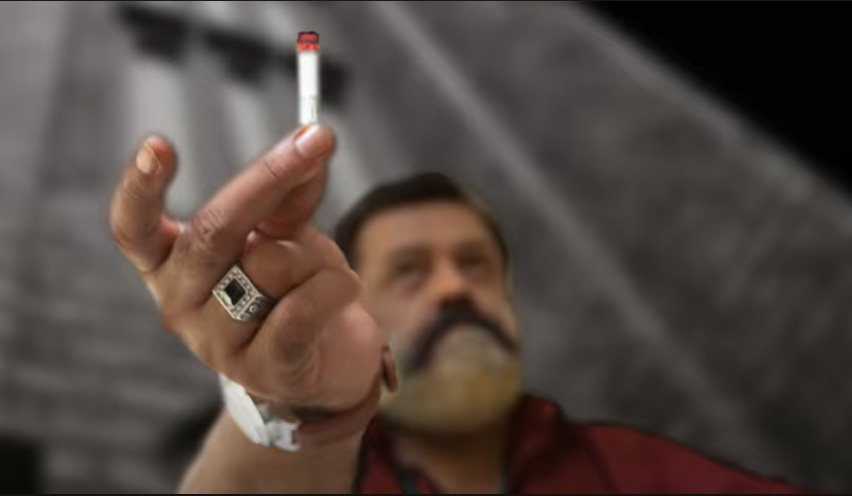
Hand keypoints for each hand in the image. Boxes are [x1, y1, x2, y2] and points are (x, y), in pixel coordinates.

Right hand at [109, 125, 385, 414]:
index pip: (133, 228)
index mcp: (171, 264)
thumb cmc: (297, 289)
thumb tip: (308, 140)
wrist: (330, 363)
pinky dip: (336, 287)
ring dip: (316, 255)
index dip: (139, 188)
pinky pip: (301, 307)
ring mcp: (217, 344)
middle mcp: (180, 303)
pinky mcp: (263, 369)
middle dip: (268, 178)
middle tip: (317, 140)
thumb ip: (289, 193)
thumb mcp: (287, 233)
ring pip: (268, 265)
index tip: (157, 145)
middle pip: (211, 231)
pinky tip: (345, 291)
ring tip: (327, 274)